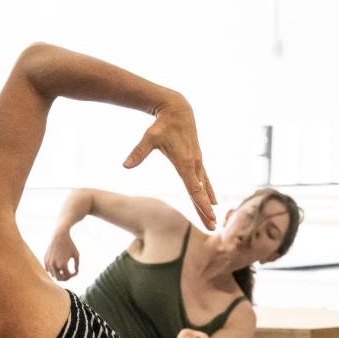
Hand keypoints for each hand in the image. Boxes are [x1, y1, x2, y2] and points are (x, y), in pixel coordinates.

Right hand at [44, 229, 80, 280]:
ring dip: (59, 274)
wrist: (59, 235)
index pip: (68, 276)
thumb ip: (77, 265)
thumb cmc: (70, 245)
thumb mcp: (76, 255)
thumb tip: (75, 273)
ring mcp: (48, 263)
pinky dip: (53, 270)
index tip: (76, 270)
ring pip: (53, 275)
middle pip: (59, 279)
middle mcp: (54, 265)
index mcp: (63, 264)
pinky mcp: (45, 260)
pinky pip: (48, 270)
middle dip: (65, 278)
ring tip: (64, 270)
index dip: (73, 275)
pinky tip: (58, 266)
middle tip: (69, 274)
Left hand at [123, 94, 216, 229]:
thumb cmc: (162, 125)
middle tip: (212, 227)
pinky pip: (205, 180)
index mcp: (185, 163)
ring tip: (212, 221)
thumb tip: (125, 165)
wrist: (178, 110)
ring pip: (205, 188)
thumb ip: (138, 153)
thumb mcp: (148, 138)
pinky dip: (209, 192)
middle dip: (206, 211)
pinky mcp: (197, 160)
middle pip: (201, 193)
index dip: (201, 203)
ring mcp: (197, 163)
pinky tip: (213, 201)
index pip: (194, 188)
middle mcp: (194, 164)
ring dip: (208, 205)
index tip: (209, 215)